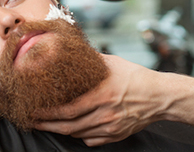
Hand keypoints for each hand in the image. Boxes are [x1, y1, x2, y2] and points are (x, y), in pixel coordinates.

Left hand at [33, 55, 165, 145]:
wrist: (161, 96)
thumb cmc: (138, 77)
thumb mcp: (114, 63)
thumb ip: (92, 61)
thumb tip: (73, 52)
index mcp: (103, 95)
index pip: (68, 110)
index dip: (48, 113)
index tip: (35, 110)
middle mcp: (105, 114)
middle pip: (69, 127)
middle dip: (47, 125)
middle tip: (33, 122)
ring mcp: (111, 127)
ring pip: (78, 135)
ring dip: (61, 131)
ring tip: (49, 125)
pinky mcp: (116, 135)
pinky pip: (92, 140)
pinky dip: (80, 136)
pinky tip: (73, 129)